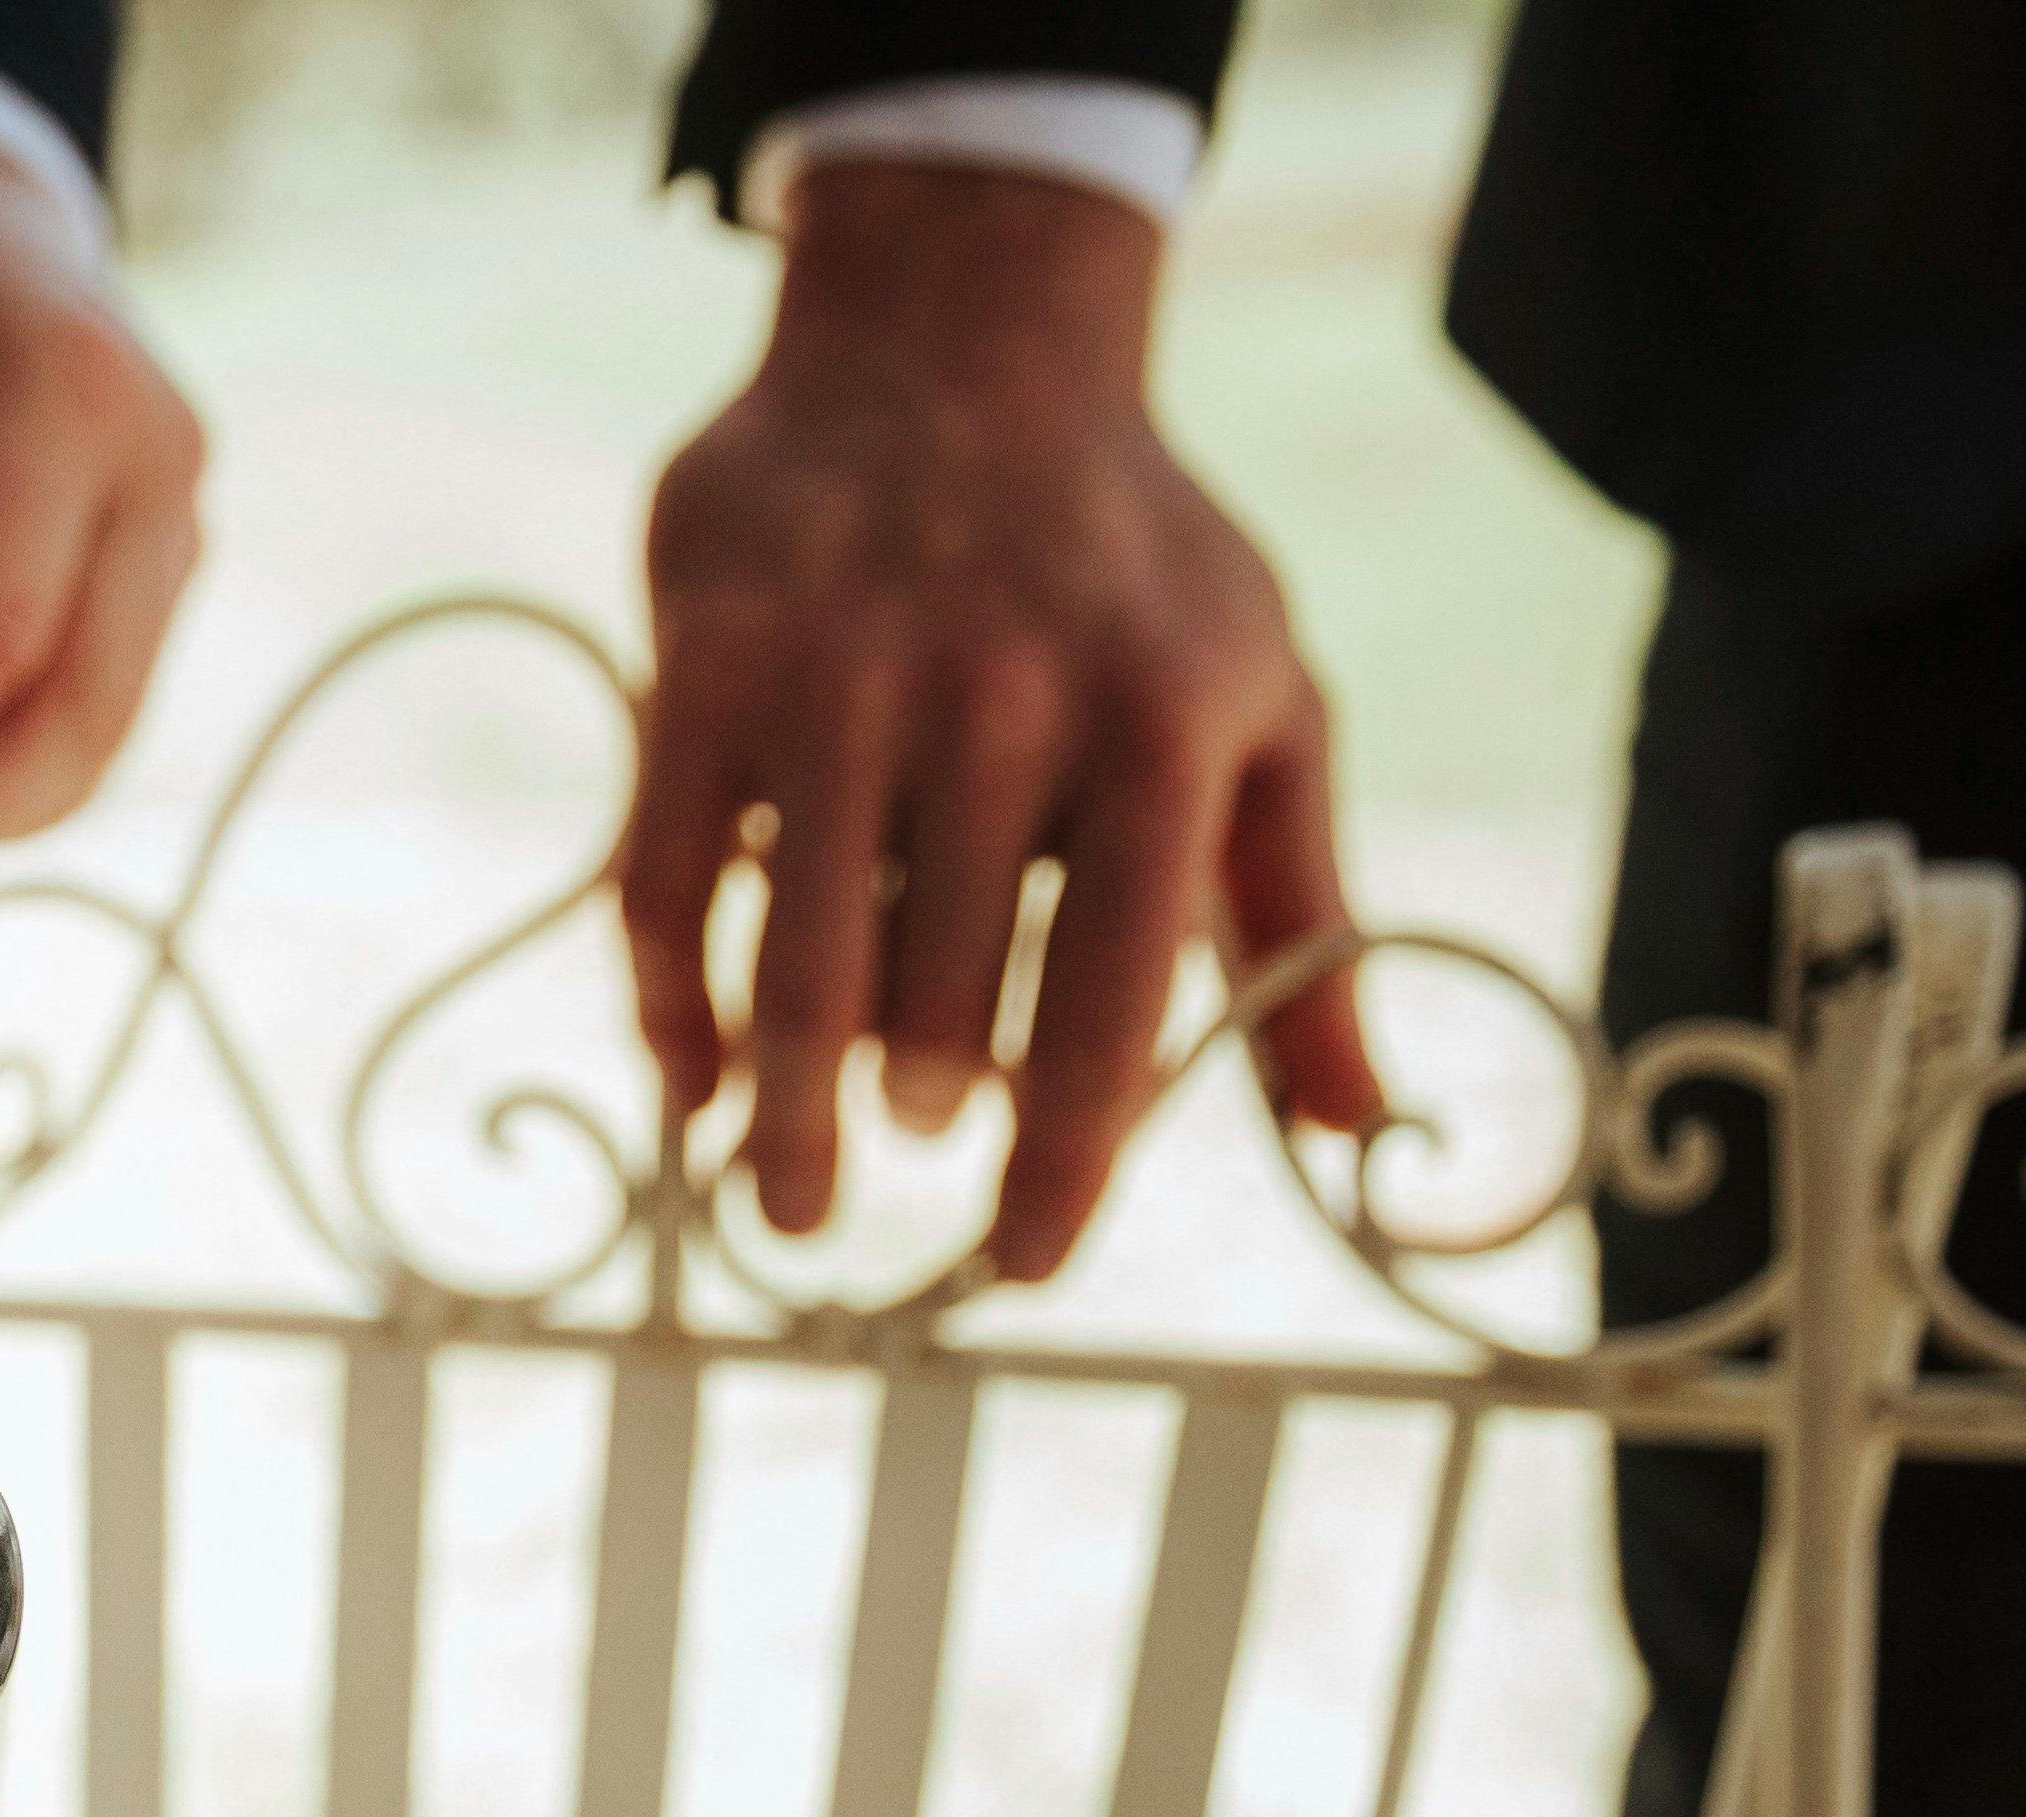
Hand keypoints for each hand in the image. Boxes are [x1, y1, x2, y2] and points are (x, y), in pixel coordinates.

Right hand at [625, 163, 1381, 1282]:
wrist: (955, 345)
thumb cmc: (1129, 570)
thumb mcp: (1256, 716)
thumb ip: (1302, 921)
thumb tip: (1360, 1134)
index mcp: (1160, 723)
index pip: (1110, 995)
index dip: (1067, 1156)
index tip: (1026, 1263)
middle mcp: (1002, 701)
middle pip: (942, 999)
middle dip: (922, 1114)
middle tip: (898, 1174)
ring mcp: (841, 679)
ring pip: (795, 964)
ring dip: (785, 1113)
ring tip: (791, 1199)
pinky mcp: (706, 661)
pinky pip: (664, 884)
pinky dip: (668, 1009)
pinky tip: (692, 1084)